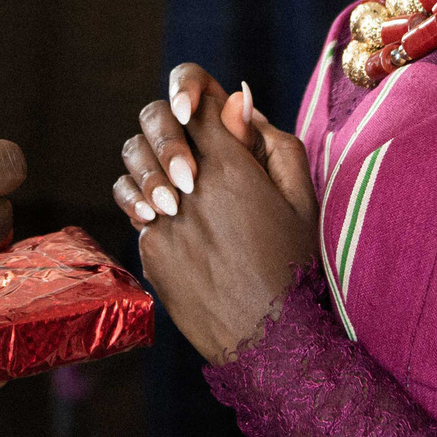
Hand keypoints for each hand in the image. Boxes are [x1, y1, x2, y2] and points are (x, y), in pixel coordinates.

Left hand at [111, 66, 319, 359]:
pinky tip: (182, 229)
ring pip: (134, 166)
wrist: (269, 341)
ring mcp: (163, 219)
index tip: (202, 110)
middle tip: (191, 150)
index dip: (195, 95)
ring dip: (154, 166)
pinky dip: (155, 211)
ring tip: (180, 191)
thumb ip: (272, 142)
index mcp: (230, 165)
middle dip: (169, 126)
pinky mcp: (149, 250)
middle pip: (155, 122)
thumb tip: (239, 100)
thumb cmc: (295, 267)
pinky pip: (138, 212)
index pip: (197, 101)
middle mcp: (189, 185)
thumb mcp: (301, 199)